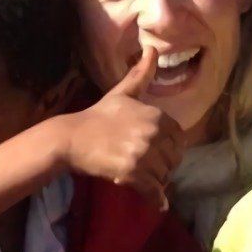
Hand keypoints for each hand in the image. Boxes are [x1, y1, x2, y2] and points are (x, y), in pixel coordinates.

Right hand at [55, 46, 183, 205]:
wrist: (72, 138)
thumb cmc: (98, 116)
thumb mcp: (123, 92)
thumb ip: (141, 73)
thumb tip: (152, 48)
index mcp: (157, 116)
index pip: (179, 140)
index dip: (169, 148)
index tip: (155, 151)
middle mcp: (153, 134)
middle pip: (174, 160)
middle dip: (164, 165)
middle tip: (147, 167)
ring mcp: (143, 155)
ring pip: (164, 176)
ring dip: (157, 181)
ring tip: (143, 178)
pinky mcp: (133, 174)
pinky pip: (154, 191)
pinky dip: (156, 199)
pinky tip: (158, 203)